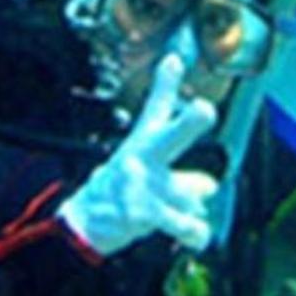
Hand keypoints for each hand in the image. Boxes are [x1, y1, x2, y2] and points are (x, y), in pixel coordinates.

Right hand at [57, 54, 219, 256]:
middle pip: (172, 135)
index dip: (166, 82)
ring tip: (182, 215)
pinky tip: (197, 237)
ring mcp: (142, 185)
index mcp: (142, 142)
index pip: (156, 107)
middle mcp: (143, 158)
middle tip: (204, 109)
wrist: (83, 225)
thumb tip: (212, 187)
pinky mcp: (143, 213)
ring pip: (195, 192)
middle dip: (191, 122)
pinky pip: (187, 224)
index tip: (175, 59)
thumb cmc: (121, 190)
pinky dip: (196, 233)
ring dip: (194, 207)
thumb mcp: (143, 170)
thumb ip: (185, 175)